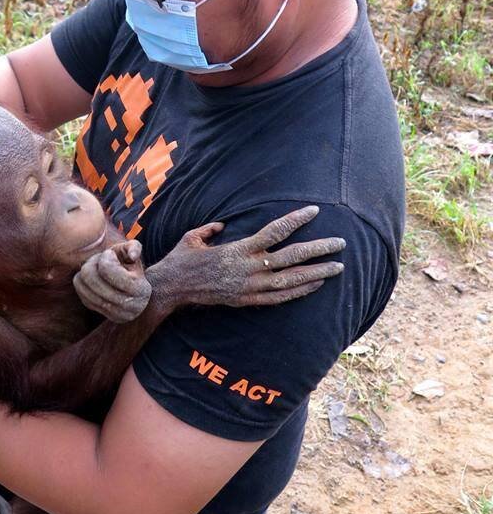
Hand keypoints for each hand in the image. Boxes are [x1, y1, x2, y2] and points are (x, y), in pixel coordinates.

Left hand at [73, 240, 151, 322]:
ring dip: (86, 273)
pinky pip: (82, 295)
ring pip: (85, 288)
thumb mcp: (133, 253)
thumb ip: (134, 247)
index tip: (110, 253)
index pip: (108, 270)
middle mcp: (129, 307)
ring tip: (95, 268)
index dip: (105, 258)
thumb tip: (132, 256)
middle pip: (92, 279)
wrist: (130, 288)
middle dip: (92, 264)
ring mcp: (115, 314)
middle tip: (98, 260)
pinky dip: (83, 283)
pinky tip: (92, 279)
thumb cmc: (129, 265)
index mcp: (140, 289)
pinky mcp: (102, 314)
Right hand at [160, 205, 344, 307]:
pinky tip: (316, 285)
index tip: (314, 212)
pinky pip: (280, 297)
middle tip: (340, 243)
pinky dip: (300, 291)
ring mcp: (250, 287)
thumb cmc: (182, 259)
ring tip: (338, 267)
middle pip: (292, 257)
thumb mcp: (194, 236)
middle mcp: (249, 268)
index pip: (275, 232)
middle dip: (319, 250)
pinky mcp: (247, 300)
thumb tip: (221, 225)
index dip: (296, 221)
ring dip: (317, 273)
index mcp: (239, 249)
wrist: (172, 289)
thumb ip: (211, 229)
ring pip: (291, 280)